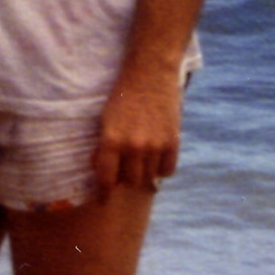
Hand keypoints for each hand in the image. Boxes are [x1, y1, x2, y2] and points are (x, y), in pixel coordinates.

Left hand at [92, 66, 181, 194]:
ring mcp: (155, 145)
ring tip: (140, 162)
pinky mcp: (173, 141)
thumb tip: (101, 169)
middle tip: (124, 169)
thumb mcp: (105, 119)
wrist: (150, 74)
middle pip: (129, 181)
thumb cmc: (122, 95)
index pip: (106, 178)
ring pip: (148, 177)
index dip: (103, 193)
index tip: (102, 201)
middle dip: (124, 178)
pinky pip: (167, 170)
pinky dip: (161, 169)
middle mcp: (134, 147)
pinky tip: (156, 160)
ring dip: (143, 174)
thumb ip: (103, 145)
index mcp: (111, 140)